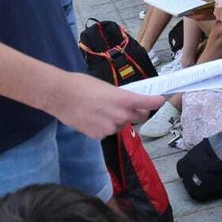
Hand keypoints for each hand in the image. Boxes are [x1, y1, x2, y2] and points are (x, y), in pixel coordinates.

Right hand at [46, 72, 161, 139]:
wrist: (60, 96)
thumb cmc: (81, 85)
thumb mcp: (106, 87)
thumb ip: (120, 96)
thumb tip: (128, 101)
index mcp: (123, 99)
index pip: (149, 103)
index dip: (157, 101)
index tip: (161, 100)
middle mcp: (120, 116)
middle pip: (140, 117)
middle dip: (138, 111)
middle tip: (129, 105)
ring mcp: (110, 128)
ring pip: (122, 125)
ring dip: (119, 119)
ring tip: (102, 110)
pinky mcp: (99, 136)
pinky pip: (109, 131)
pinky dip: (105, 126)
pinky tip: (93, 118)